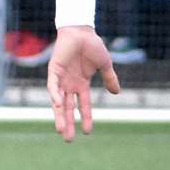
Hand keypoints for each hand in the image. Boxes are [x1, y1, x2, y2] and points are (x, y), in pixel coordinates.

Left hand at [46, 25, 120, 141]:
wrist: (82, 30)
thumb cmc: (92, 45)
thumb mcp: (104, 64)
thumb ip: (110, 78)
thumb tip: (117, 92)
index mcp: (81, 84)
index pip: (83, 106)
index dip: (85, 118)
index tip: (87, 132)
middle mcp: (70, 84)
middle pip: (68, 108)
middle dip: (67, 123)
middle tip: (68, 139)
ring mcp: (61, 78)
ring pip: (58, 101)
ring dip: (59, 115)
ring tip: (60, 130)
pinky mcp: (54, 70)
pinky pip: (53, 86)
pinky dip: (55, 96)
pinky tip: (59, 105)